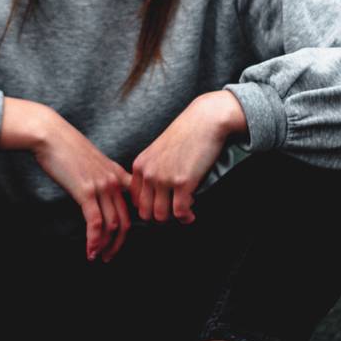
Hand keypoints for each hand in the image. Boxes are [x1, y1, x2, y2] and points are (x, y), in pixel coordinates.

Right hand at [0, 98, 130, 261]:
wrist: (50, 134)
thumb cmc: (65, 147)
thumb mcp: (91, 161)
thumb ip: (99, 177)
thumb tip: (97, 195)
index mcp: (117, 173)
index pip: (135, 204)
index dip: (132, 225)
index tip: (122, 239)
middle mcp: (113, 181)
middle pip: (126, 220)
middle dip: (118, 243)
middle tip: (109, 256)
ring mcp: (101, 186)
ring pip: (113, 225)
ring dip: (106, 246)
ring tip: (97, 257)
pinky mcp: (86, 191)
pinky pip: (96, 223)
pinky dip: (94, 240)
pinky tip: (90, 250)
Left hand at [130, 90, 247, 224]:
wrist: (205, 121)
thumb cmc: (186, 135)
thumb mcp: (159, 151)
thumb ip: (152, 171)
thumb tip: (156, 197)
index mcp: (140, 166)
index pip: (135, 200)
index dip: (149, 207)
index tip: (162, 206)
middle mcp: (148, 173)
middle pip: (145, 212)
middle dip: (160, 217)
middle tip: (173, 213)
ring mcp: (164, 178)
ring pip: (161, 216)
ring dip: (173, 219)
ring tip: (183, 212)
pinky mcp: (182, 182)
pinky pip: (180, 212)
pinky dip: (186, 217)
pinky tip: (192, 212)